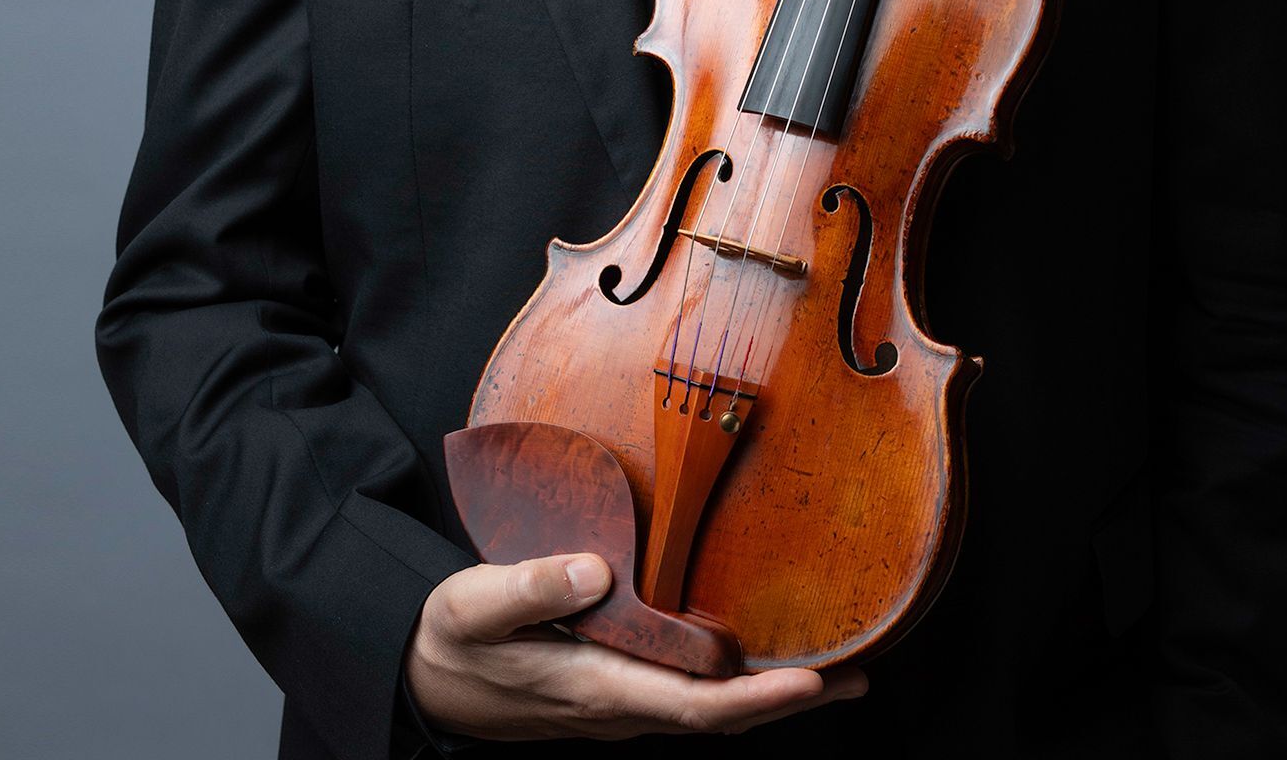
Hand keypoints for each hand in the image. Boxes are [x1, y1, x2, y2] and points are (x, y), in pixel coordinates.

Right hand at [403, 552, 867, 741]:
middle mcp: (621, 705)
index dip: (757, 699)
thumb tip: (596, 571)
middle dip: (791, 702)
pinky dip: (734, 682)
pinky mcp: (617, 688)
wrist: (426, 678)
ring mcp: (621, 702)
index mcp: (596, 687)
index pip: (694, 706)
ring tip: (834, 671)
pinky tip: (756, 659)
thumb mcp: (475, 607)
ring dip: (771, 694)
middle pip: (721, 716)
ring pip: (710, 708)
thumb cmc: (454, 640)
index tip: (810, 681)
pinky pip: (689, 693)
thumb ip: (531, 587)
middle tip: (859, 678)